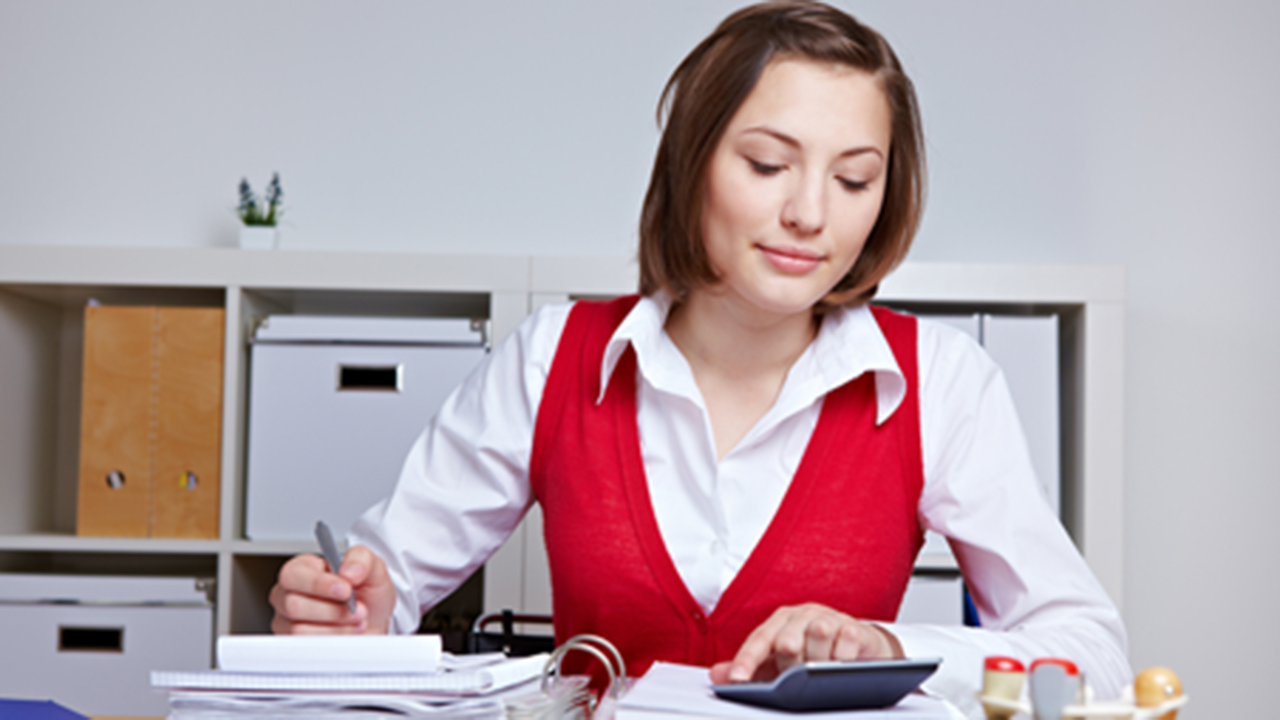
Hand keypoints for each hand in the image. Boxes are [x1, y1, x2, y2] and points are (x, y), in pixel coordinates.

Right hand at [269, 545, 395, 634]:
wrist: (376, 623)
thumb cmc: (367, 594)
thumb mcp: (372, 568)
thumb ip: (361, 559)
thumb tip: (347, 571)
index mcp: (303, 569)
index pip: (293, 574)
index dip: (318, 583)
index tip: (345, 589)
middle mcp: (289, 594)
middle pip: (293, 605)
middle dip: (333, 610)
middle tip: (356, 608)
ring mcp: (288, 621)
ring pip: (300, 629)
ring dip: (337, 627)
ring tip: (355, 620)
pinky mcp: (295, 643)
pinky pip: (307, 647)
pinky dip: (333, 640)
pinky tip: (346, 631)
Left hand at [710, 603, 903, 683]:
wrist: (858, 645)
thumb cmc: (814, 652)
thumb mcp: (780, 661)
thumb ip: (751, 668)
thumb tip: (718, 676)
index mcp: (780, 622)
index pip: (758, 640)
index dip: (746, 660)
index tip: (738, 680)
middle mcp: (802, 615)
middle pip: (787, 639)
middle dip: (789, 664)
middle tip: (795, 678)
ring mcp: (829, 618)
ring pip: (817, 635)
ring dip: (817, 661)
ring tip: (819, 673)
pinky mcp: (854, 627)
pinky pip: (846, 640)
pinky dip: (842, 657)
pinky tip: (840, 664)